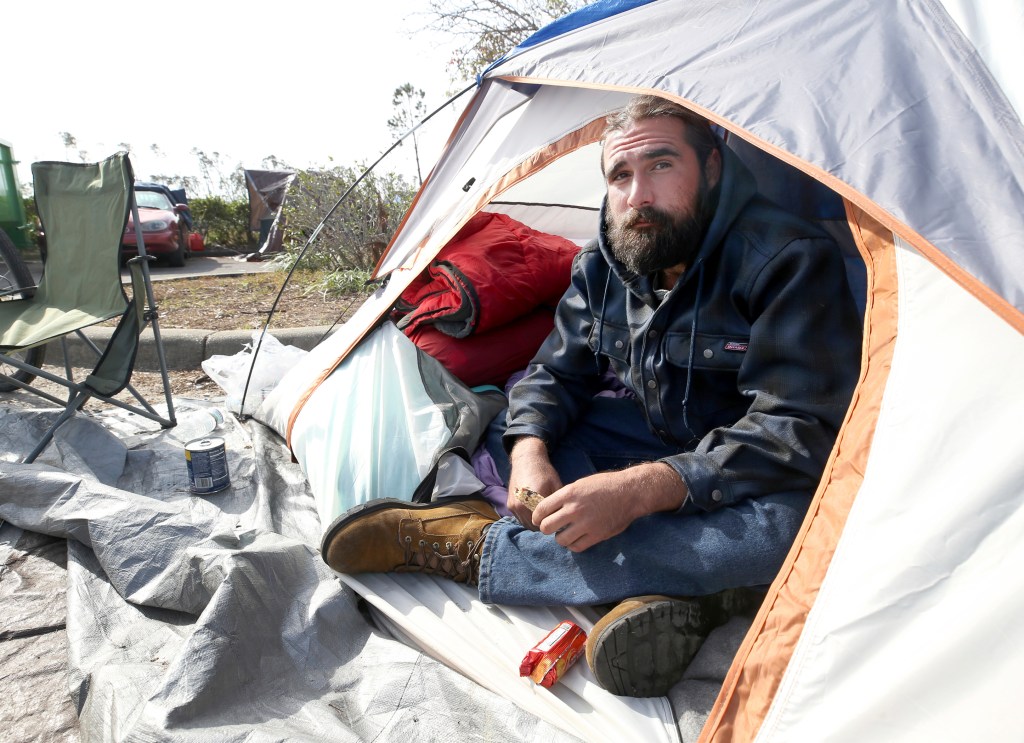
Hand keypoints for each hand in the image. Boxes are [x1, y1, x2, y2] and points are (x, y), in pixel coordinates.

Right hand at [506, 437, 561, 528]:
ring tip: (544, 517)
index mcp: (535, 499)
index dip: (553, 522)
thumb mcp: (556, 485)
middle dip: (544, 525)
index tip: (558, 520)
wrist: (527, 460)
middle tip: (552, 520)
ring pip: (527, 525)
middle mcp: (522, 505)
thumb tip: (565, 518)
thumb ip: (558, 503)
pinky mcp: (510, 506)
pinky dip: (527, 519)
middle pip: (535, 526)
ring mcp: (514, 506)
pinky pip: (520, 519)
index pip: (546, 521)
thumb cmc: (544, 472)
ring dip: (535, 524)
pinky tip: (535, 513)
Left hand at [533, 462, 686, 551]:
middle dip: (546, 528)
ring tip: (564, 533)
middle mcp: (574, 509)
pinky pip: (576, 547)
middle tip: (551, 527)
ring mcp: (585, 524)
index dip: (537, 516)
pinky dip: (572, 545)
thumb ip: (564, 497)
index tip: (538, 519)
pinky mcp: (596, 535)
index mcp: (569, 493)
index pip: (541, 509)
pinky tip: (575, 539)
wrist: (629, 492)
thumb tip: (549, 509)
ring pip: (560, 540)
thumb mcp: (580, 484)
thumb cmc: (605, 485)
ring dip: (560, 538)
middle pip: (546, 526)